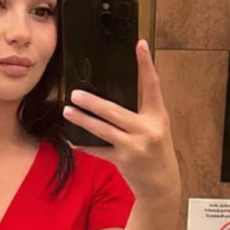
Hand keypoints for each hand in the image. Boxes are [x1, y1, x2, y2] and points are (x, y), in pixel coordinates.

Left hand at [62, 39, 180, 201]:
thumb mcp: (155, 128)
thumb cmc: (155, 151)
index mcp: (157, 116)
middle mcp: (147, 130)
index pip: (152, 85)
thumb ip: (140, 112)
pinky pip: (99, 151)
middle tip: (75, 93)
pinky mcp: (124, 161)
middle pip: (115, 111)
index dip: (146, 64)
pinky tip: (72, 140)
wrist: (162, 184)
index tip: (140, 44)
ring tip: (67, 111)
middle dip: (93, 103)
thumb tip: (112, 94)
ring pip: (103, 130)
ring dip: (83, 120)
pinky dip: (85, 146)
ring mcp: (135, 147)